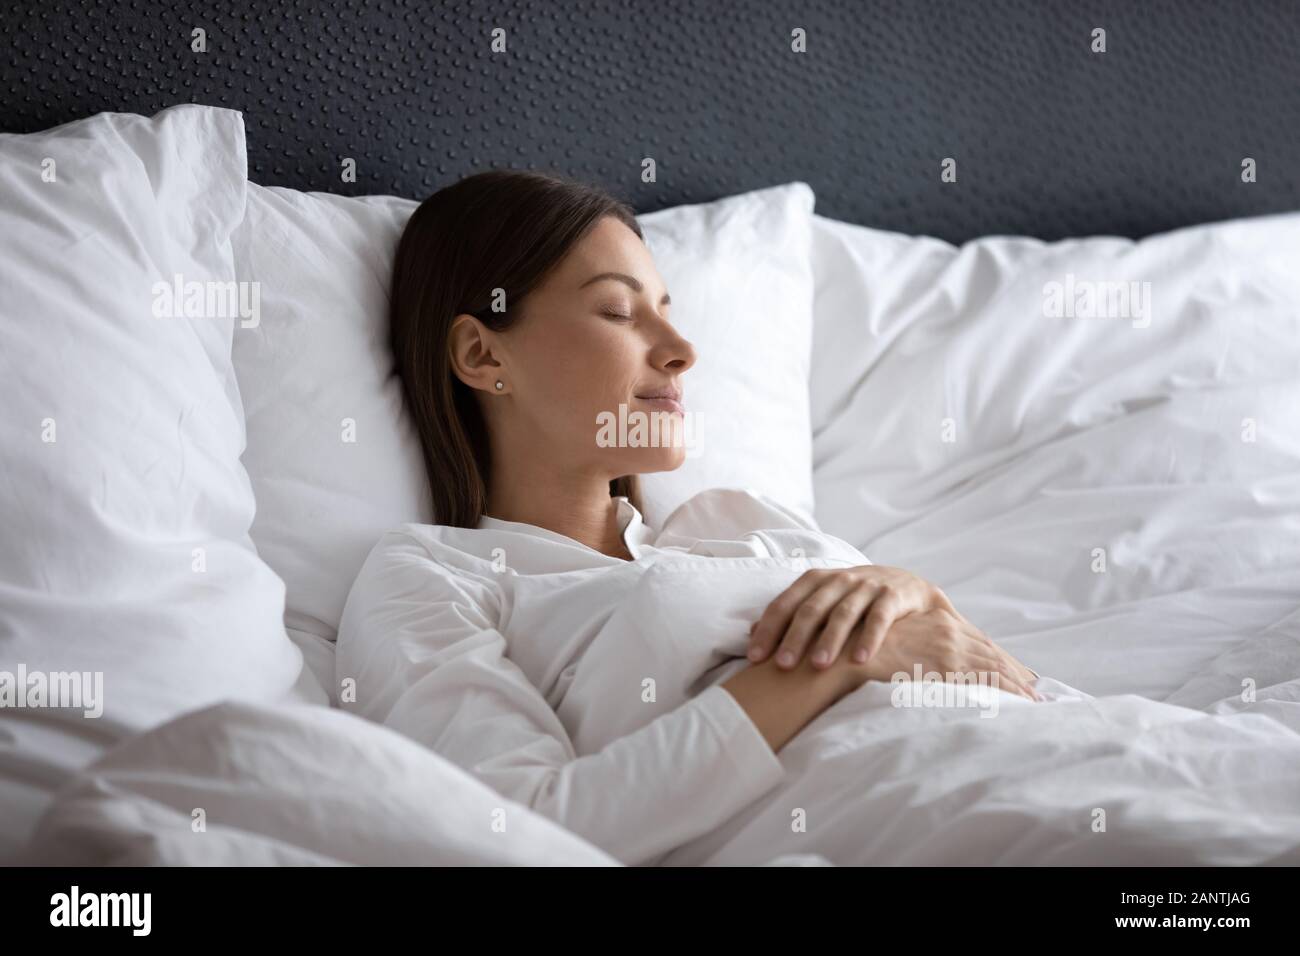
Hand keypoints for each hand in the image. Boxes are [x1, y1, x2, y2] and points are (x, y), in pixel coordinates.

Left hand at [748, 565, 956, 670]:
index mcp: (816, 580)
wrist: (909, 588)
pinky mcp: (893, 595)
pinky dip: (869, 638)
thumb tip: (752, 632)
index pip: (785, 604)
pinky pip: (880, 618)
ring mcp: (867, 586)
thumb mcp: (824, 601)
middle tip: (782, 665)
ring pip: (844, 613)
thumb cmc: (855, 600)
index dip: (769, 629)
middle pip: (812, 609)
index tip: (754, 657)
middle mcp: (839, 580)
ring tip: (817, 666)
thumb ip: (792, 613)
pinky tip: (859, 660)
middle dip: (794, 637)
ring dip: (829, 640)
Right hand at [847, 607, 1041, 701]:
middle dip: (1014, 670)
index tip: (1015, 672)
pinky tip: (1020, 700)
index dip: (997, 657)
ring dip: (1016, 682)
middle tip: (1036, 687)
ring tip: (1034, 698)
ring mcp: (948, 649)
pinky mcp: (946, 667)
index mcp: (936, 623)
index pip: (976, 642)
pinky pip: (986, 678)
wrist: (845, 653)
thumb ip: (909, 647)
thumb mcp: (890, 640)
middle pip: (990, 652)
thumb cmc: (861, 650)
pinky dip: (1007, 688)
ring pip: (993, 665)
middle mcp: (947, 632)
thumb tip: (914, 662)